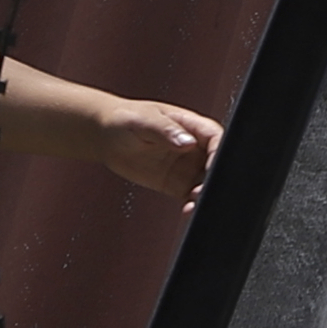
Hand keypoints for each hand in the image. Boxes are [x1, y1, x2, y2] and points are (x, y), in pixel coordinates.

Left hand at [91, 97, 221, 209]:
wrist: (106, 136)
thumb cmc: (125, 118)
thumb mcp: (144, 121)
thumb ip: (166, 131)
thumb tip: (187, 142)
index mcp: (192, 126)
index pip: (216, 138)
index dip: (220, 153)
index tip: (213, 167)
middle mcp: (194, 148)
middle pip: (217, 164)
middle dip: (216, 179)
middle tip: (203, 189)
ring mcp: (187, 167)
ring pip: (207, 184)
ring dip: (206, 195)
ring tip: (194, 202)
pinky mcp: (176, 184)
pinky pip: (192, 198)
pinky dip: (193, 205)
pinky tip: (187, 209)